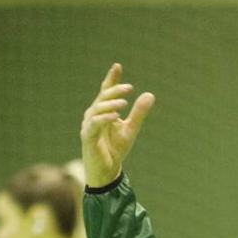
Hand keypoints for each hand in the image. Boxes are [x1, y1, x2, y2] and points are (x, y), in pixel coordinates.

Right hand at [81, 63, 155, 188]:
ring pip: (97, 109)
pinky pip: (95, 124)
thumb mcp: (131, 129)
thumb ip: (139, 112)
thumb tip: (150, 94)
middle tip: (129, 87)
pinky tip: (116, 116)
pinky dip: (105, 118)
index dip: (112, 79)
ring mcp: (89, 125)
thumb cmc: (115, 149)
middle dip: (115, 90)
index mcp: (103, 111)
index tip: (118, 66)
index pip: (106, 91)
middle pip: (102, 97)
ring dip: (111, 104)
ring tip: (125, 103)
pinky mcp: (87, 137)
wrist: (107, 171)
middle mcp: (93, 115)